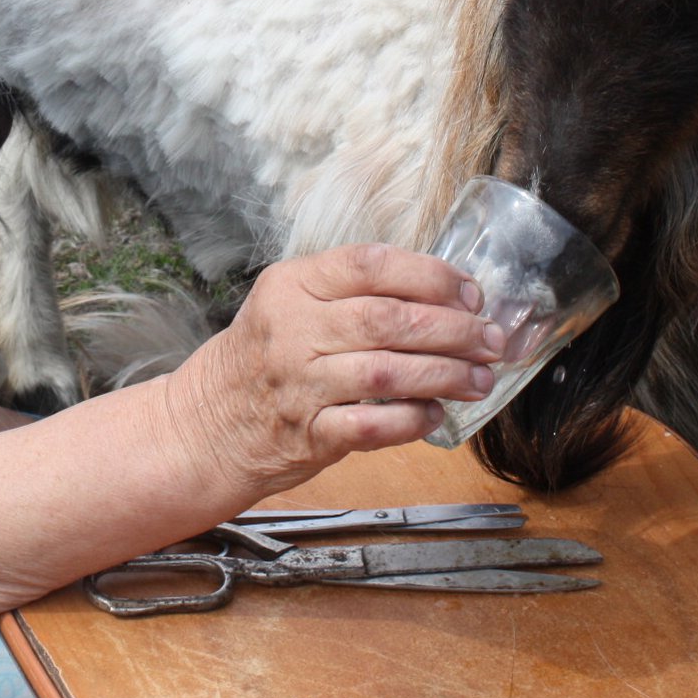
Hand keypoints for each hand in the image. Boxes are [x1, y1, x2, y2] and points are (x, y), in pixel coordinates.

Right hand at [160, 244, 506, 500]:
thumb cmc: (262, 358)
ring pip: (389, 372)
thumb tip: (440, 294)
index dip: (430, 276)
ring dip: (446, 375)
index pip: (371, 264)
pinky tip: (436, 414)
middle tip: (490, 340)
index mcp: (292, 284)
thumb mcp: (288, 302)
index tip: (469, 293)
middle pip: (389, 319)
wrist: (207, 423)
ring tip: (478, 379)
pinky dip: (412, 420)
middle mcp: (293, 329)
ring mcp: (299, 383)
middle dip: (453, 329)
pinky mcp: (307, 433)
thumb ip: (350, 292)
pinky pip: (374, 424)